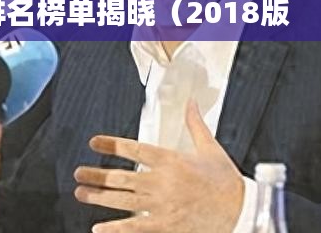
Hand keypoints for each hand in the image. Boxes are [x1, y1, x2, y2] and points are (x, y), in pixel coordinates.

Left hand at [74, 100, 243, 232]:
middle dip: (98, 175)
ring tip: (81, 193)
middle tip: (79, 173)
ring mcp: (163, 205)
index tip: (93, 142)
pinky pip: (137, 228)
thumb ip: (194, 123)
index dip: (112, 144)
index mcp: (171, 159)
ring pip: (124, 201)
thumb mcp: (210, 147)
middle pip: (123, 177)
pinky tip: (99, 228)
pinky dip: (116, 229)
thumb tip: (191, 101)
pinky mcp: (167, 226)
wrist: (241, 210)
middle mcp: (163, 181)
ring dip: (100, 197)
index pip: (135, 149)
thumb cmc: (224, 179)